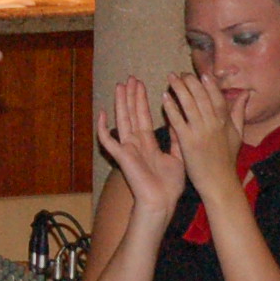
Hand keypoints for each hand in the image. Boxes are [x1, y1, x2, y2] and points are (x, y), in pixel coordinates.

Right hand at [93, 76, 184, 218]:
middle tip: (130, 78)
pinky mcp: (122, 157)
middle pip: (132, 114)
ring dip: (121, 103)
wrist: (162, 202)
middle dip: (131, 96)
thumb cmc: (169, 185)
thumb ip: (175, 140)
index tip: (141, 84)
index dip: (141, 100)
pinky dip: (104, 129)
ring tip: (120, 86)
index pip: (143, 116)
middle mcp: (135, 143)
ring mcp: (127, 148)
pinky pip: (108, 141)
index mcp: (148, 143)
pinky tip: (101, 114)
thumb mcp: (177, 157)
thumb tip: (177, 122)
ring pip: (122, 120)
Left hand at [161, 74, 244, 199]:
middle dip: (192, 82)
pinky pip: (178, 120)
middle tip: (181, 73)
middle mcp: (214, 124)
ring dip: (180, 89)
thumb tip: (245, 93)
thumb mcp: (237, 135)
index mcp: (225, 122)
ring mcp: (201, 132)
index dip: (210, 85)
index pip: (218, 98)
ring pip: (190, 105)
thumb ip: (239, 112)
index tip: (203, 74)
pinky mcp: (188, 142)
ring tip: (172, 78)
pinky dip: (172, 108)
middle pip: (202, 97)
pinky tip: (165, 97)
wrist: (220, 183)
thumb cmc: (227, 160)